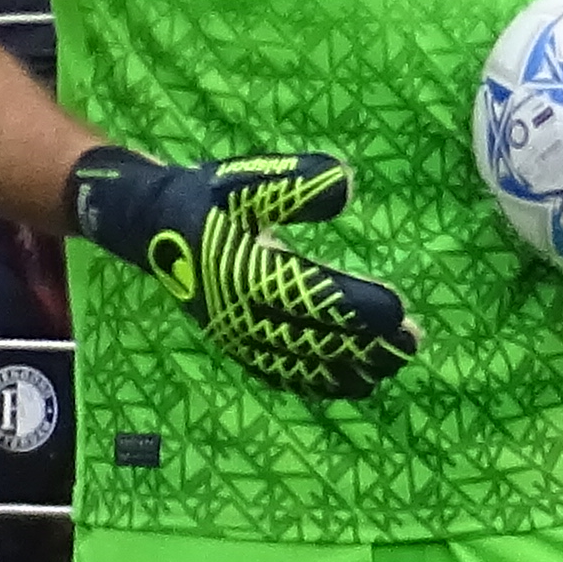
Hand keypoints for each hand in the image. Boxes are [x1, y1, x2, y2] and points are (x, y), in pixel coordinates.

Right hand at [68, 145, 420, 398]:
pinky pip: (283, 373)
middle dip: (365, 344)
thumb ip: (293, 186)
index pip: (311, 296)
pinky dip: (320, 382)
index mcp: (244, 271)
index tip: (397, 310)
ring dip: (350, 367)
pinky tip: (353, 381)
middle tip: (411, 341)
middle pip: (313, 339)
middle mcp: (242, 312)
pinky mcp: (238, 345)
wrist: (150, 227)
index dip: (355, 308)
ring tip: (394, 364)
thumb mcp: (243, 179)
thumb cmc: (203, 198)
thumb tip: (347, 184)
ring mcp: (239, 335)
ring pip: (302, 364)